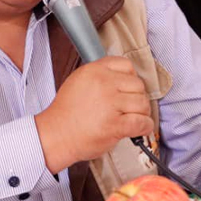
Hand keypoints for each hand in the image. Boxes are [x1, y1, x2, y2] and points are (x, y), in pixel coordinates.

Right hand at [35, 56, 153, 173]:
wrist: (55, 135)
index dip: (131, 78)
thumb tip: (124, 80)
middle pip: (138, 84)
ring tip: (133, 119)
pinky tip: (139, 129)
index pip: (126, 65)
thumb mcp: (78, 82)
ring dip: (142, 113)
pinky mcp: (115, 124)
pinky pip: (142, 122)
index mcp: (94, 71)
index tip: (128, 89)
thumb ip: (99, 77)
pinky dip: (145, 127)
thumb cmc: (66, 114)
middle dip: (137, 97)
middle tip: (130, 108)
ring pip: (142, 103)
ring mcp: (110, 103)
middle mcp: (103, 83)